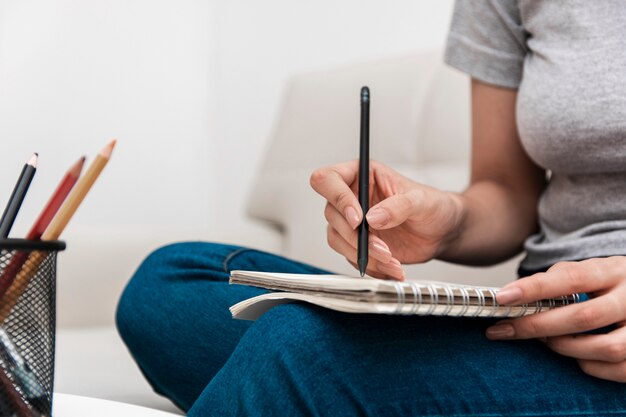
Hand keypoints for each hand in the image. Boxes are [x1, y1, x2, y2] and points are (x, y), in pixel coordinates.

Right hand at [310, 160, 463, 279]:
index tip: (358, 219)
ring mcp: (352, 222)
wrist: (441, 232)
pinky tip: (391, 267)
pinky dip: (370, 266)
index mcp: (362, 175)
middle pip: (331, 214)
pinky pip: (350, 257)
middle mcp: (352, 196)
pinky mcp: (357, 243)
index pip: (328, 179)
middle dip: (357, 236)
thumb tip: (372, 218)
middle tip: (382, 247)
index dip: (337, 198)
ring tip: (391, 259)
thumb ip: (398, 206)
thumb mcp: (421, 200)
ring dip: (362, 254)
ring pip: (336, 238)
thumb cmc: (433, 206)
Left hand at [486, 256, 625, 381]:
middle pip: (583, 317)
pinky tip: (575, 355)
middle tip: (506, 329)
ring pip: (605, 348)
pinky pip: (617, 369)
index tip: (502, 297)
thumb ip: (558, 278)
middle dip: (538, 326)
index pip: (571, 278)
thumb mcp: (591, 270)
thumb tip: (515, 294)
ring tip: (545, 340)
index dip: (535, 289)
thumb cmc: (611, 284)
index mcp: (613, 271)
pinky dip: (589, 365)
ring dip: (566, 348)